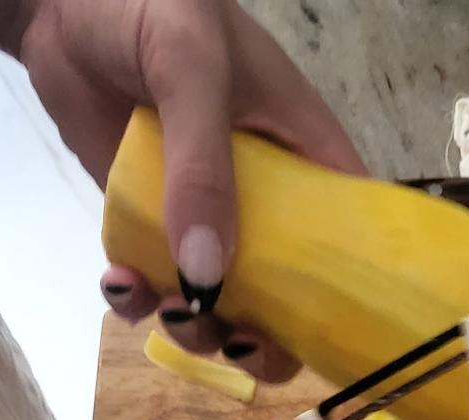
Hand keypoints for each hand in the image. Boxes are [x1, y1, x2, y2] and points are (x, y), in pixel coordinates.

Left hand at [12, 0, 363, 380]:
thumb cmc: (155, 6)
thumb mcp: (193, 70)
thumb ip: (203, 167)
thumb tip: (208, 278)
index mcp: (305, 156)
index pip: (349, 239)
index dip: (344, 294)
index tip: (315, 332)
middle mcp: (266, 200)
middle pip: (289, 297)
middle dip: (263, 337)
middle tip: (228, 336)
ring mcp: (208, 217)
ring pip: (221, 303)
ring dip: (196, 327)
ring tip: (164, 306)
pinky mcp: (152, 225)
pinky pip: (154, 284)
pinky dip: (138, 301)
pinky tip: (119, 283)